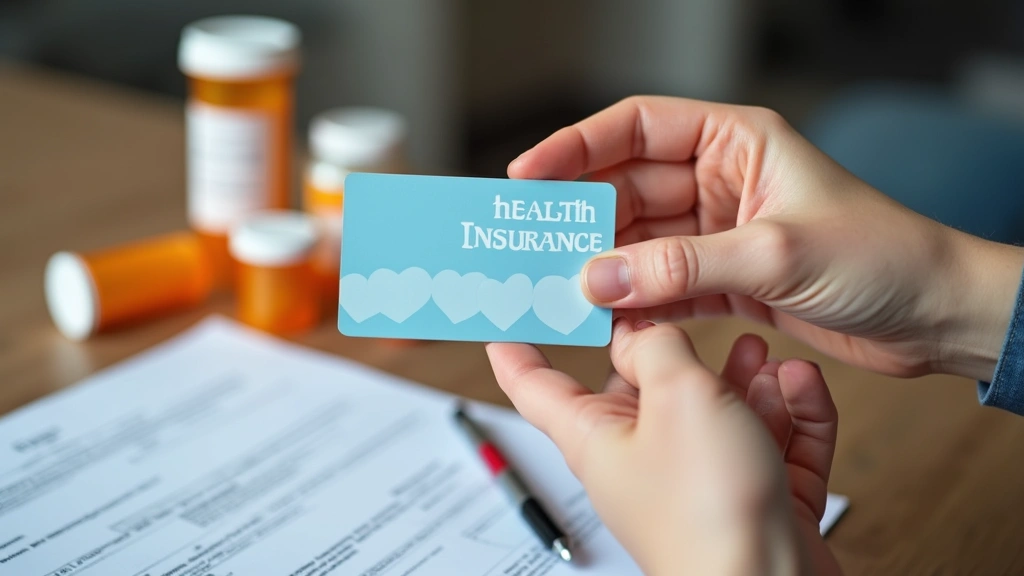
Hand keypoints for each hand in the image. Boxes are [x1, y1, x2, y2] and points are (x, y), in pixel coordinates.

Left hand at [487, 322, 841, 575]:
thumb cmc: (709, 509)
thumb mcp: (675, 395)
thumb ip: (656, 347)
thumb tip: (642, 330)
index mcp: (597, 437)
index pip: (537, 387)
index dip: (517, 350)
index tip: (507, 317)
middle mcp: (643, 458)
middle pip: (642, 390)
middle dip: (673, 350)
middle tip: (687, 308)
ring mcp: (698, 480)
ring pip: (715, 411)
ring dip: (742, 378)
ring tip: (761, 353)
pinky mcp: (752, 495)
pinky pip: (768, 441)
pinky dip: (787, 413)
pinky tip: (800, 385)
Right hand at [509, 96, 1023, 380]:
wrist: (934, 316)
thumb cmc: (882, 257)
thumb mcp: (775, 253)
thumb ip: (682, 266)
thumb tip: (598, 278)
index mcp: (735, 140)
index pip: (636, 127)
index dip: (576, 147)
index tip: (529, 177)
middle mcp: (720, 180)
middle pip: (627, 188)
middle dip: (581, 218)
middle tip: (532, 246)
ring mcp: (718, 232)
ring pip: (639, 242)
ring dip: (603, 267)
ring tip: (558, 288)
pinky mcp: (724, 280)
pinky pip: (662, 284)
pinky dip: (635, 302)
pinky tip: (607, 318)